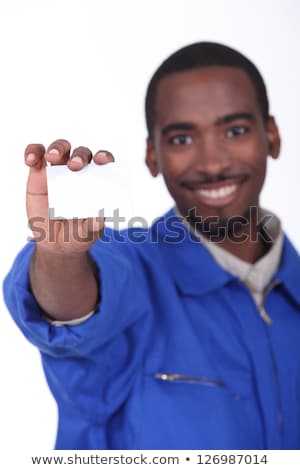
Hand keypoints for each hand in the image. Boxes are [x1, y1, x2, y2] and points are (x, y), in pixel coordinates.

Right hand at [25, 139, 113, 253]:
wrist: (55, 243)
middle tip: (75, 166)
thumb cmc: (78, 234)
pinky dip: (33, 152)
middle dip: (80, 155)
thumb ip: (92, 226)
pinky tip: (30, 159)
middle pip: (82, 153)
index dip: (105, 157)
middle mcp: (80, 172)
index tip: (102, 160)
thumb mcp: (86, 233)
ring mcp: (59, 171)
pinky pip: (36, 155)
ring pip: (60, 148)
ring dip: (57, 148)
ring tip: (51, 156)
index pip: (104, 162)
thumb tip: (100, 221)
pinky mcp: (38, 174)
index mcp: (97, 182)